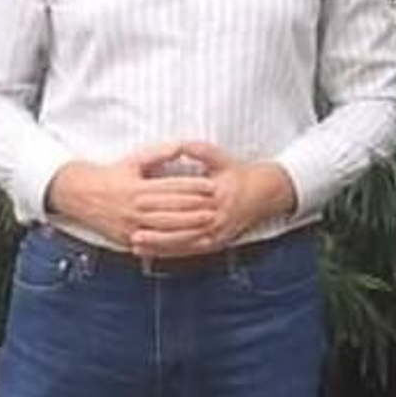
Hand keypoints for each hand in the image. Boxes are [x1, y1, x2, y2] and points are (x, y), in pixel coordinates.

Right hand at [45, 142, 216, 248]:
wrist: (79, 195)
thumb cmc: (111, 175)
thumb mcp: (133, 161)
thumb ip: (159, 154)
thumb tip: (181, 146)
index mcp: (137, 188)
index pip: (171, 187)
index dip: (194, 187)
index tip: (212, 185)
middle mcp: (134, 209)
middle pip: (171, 210)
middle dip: (196, 209)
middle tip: (217, 206)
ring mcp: (131, 226)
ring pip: (165, 229)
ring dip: (189, 227)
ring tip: (209, 224)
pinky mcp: (128, 240)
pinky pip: (155, 244)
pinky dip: (173, 243)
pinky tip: (189, 242)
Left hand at [128, 141, 295, 257]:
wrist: (265, 194)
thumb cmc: (240, 174)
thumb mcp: (222, 158)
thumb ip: (201, 151)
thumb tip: (182, 143)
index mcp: (216, 194)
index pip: (184, 201)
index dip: (159, 202)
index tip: (138, 202)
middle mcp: (217, 216)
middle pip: (181, 226)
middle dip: (155, 229)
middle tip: (130, 230)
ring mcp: (217, 233)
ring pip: (184, 242)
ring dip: (159, 244)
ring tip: (136, 243)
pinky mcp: (216, 243)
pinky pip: (191, 250)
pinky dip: (171, 252)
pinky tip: (154, 253)